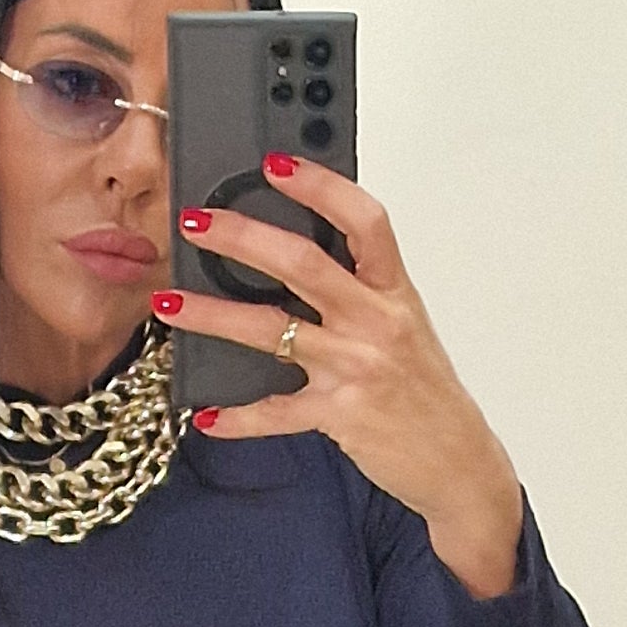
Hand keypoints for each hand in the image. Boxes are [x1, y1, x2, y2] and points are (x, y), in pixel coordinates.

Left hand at [152, 155, 526, 595]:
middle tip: (196, 223)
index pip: (364, 220)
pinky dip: (238, 417)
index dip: (320, 186)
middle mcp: (376, 323)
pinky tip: (206, 415)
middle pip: (303, 263)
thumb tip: (297, 256)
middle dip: (242, 237)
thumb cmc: (425, 391)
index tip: (277, 164)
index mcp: (394, 291)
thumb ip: (361, 291)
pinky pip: (276, 413)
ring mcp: (355, 369)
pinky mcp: (339, 416)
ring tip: (169, 305)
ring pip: (272, 331)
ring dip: (212, 315)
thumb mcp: (404, 327)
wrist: (457, 462)